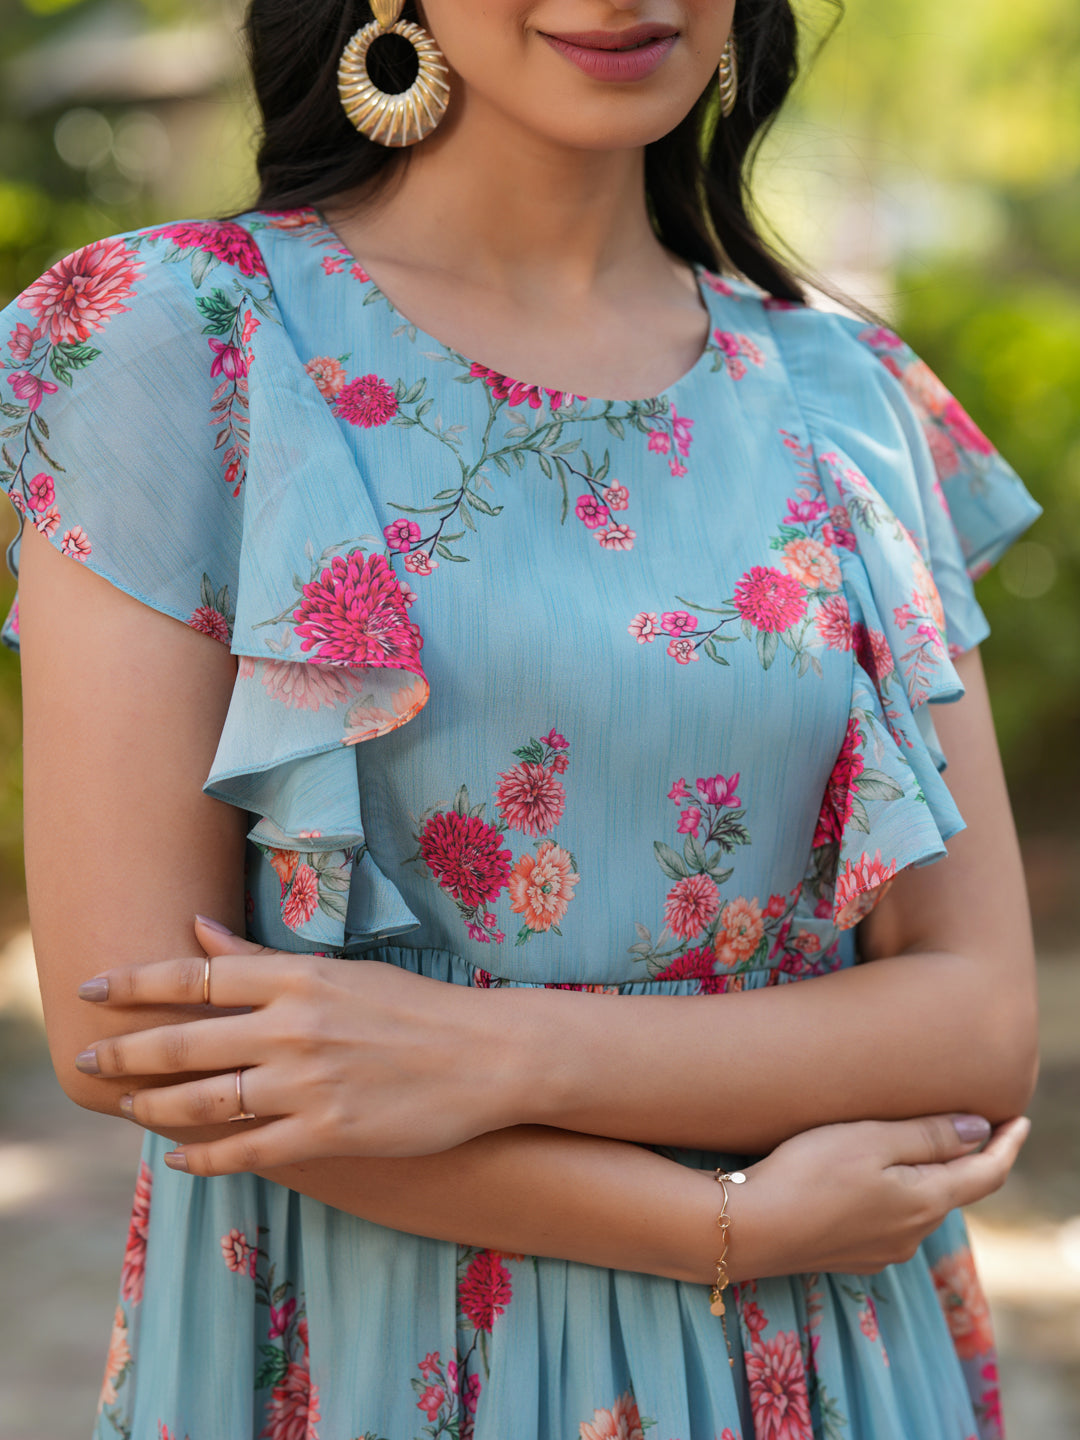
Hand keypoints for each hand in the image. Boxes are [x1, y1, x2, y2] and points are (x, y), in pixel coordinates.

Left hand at [74, 918, 526, 1172]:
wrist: (486, 1055)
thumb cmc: (415, 1006)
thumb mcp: (340, 971)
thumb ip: (264, 960)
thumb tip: (200, 932)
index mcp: (298, 979)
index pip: (196, 978)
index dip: (135, 983)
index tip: (92, 989)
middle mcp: (293, 1028)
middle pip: (184, 1042)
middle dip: (125, 1054)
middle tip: (86, 1064)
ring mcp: (308, 1084)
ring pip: (204, 1102)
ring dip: (154, 1109)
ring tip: (126, 1109)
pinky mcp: (327, 1132)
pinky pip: (246, 1151)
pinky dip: (204, 1157)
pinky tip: (180, 1157)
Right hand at [724, 1113, 1029, 1281]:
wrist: (750, 1228)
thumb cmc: (808, 1173)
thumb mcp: (870, 1139)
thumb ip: (928, 1135)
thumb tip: (979, 1129)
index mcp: (925, 1202)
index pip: (986, 1174)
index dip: (1007, 1144)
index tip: (1019, 1119)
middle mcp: (912, 1235)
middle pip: (953, 1190)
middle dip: (965, 1158)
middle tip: (967, 1121)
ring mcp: (881, 1251)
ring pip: (919, 1206)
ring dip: (926, 1176)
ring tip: (913, 1143)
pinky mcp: (852, 1255)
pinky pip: (890, 1220)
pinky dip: (896, 1194)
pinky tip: (870, 1178)